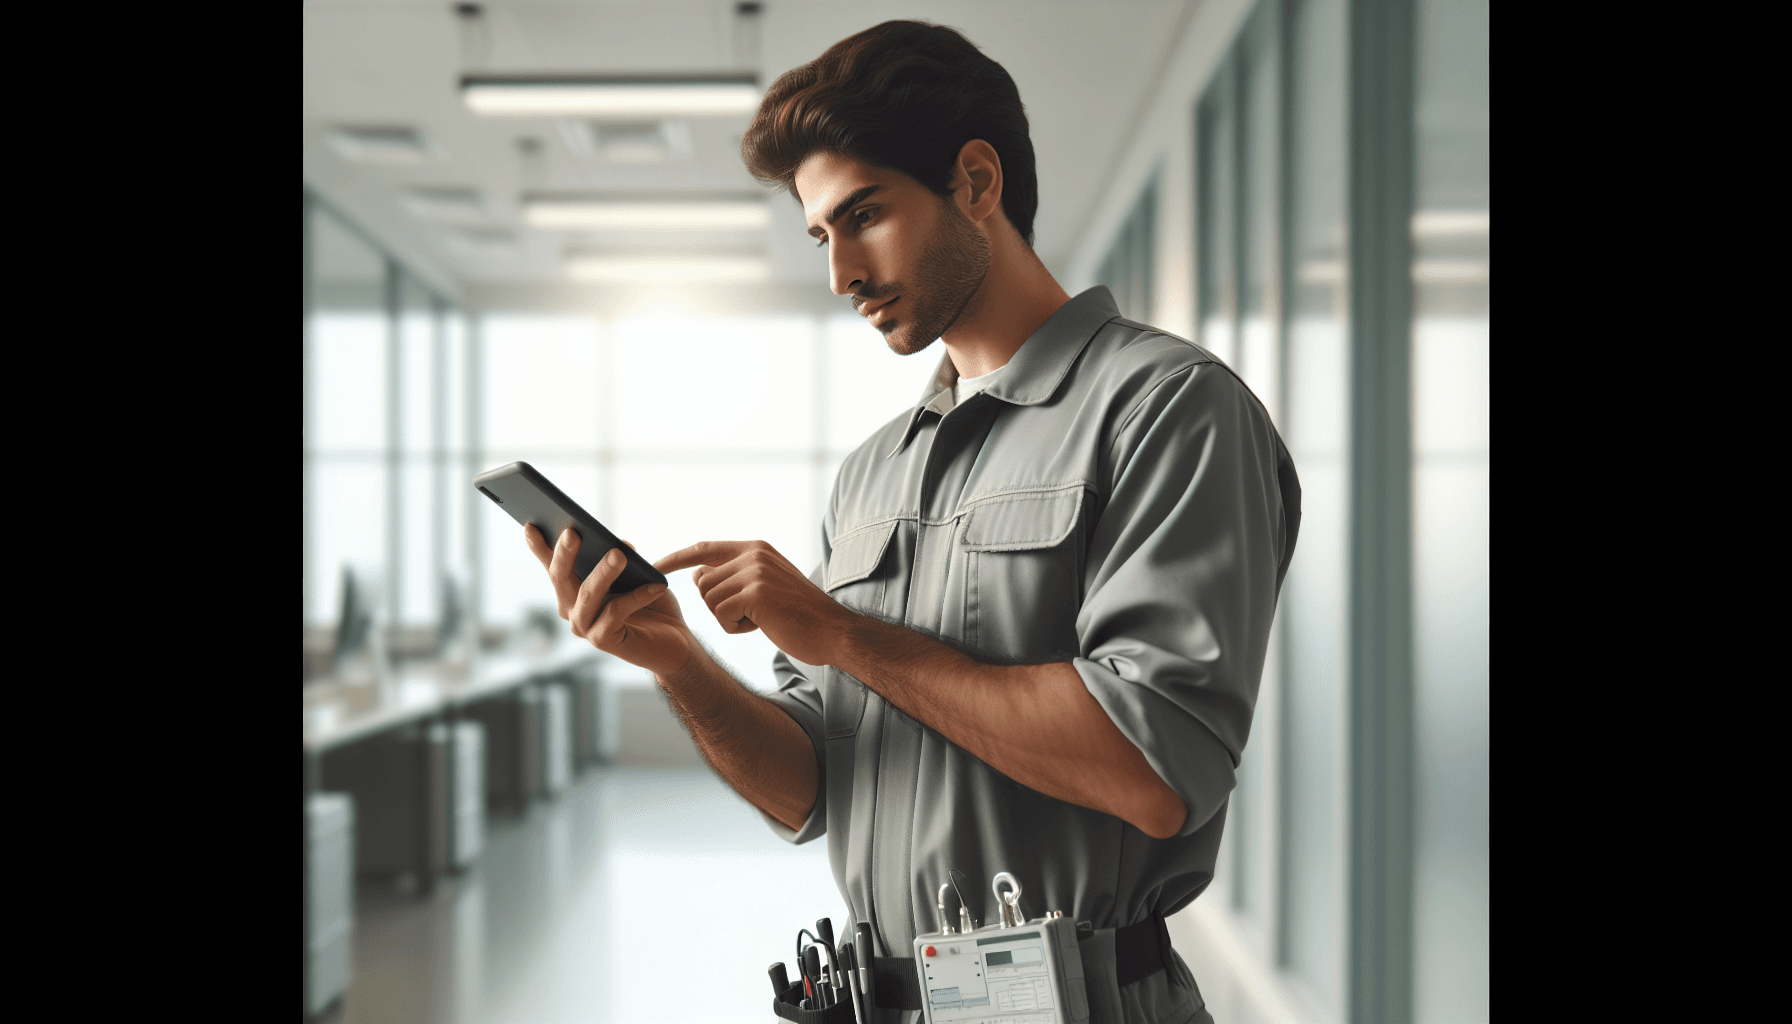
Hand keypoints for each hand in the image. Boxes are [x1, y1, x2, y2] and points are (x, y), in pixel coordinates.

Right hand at [524, 525, 693, 676]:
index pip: (552, 564)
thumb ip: (620, 559)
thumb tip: (617, 544)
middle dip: (565, 554)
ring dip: (603, 573)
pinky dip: (637, 596)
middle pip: (561, 577)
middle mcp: (571, 609)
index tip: (530, 524)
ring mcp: (584, 626)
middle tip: (572, 532)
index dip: (540, 546)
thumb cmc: (651, 604)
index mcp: (572, 590)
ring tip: (619, 554)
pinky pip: (616, 612)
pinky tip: (656, 586)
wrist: (672, 644)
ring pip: (588, 594)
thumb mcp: (635, 574)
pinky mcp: (602, 641)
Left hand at [655, 540, 856, 666]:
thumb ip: (735, 575)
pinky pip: (721, 615)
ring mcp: (755, 572)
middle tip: (750, 615)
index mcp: (756, 548)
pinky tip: (763, 626)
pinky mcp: (756, 593)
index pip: (704, 549)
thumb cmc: (799, 615)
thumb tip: (698, 574)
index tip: (655, 566)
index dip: (677, 558)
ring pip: (710, 600)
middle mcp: (754, 554)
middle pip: (702, 582)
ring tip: (760, 620)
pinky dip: (736, 628)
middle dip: (717, 606)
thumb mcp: (766, 584)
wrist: (833, 632)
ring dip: (729, 618)